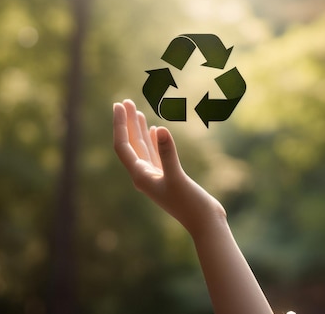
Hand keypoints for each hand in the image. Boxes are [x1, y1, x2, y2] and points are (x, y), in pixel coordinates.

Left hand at [113, 100, 225, 237]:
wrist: (204, 223)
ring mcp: (155, 177)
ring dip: (139, 129)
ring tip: (136, 111)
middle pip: (131, 144)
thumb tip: (162, 129)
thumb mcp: (178, 177)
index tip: (119, 105)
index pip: (123, 146)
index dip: (120, 124)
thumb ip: (169, 153)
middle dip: (128, 123)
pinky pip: (155, 154)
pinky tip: (155, 130)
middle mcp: (143, 176)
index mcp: (140, 176)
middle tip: (126, 101)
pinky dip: (154, 141)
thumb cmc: (190, 204)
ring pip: (143, 148)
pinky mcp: (168, 177)